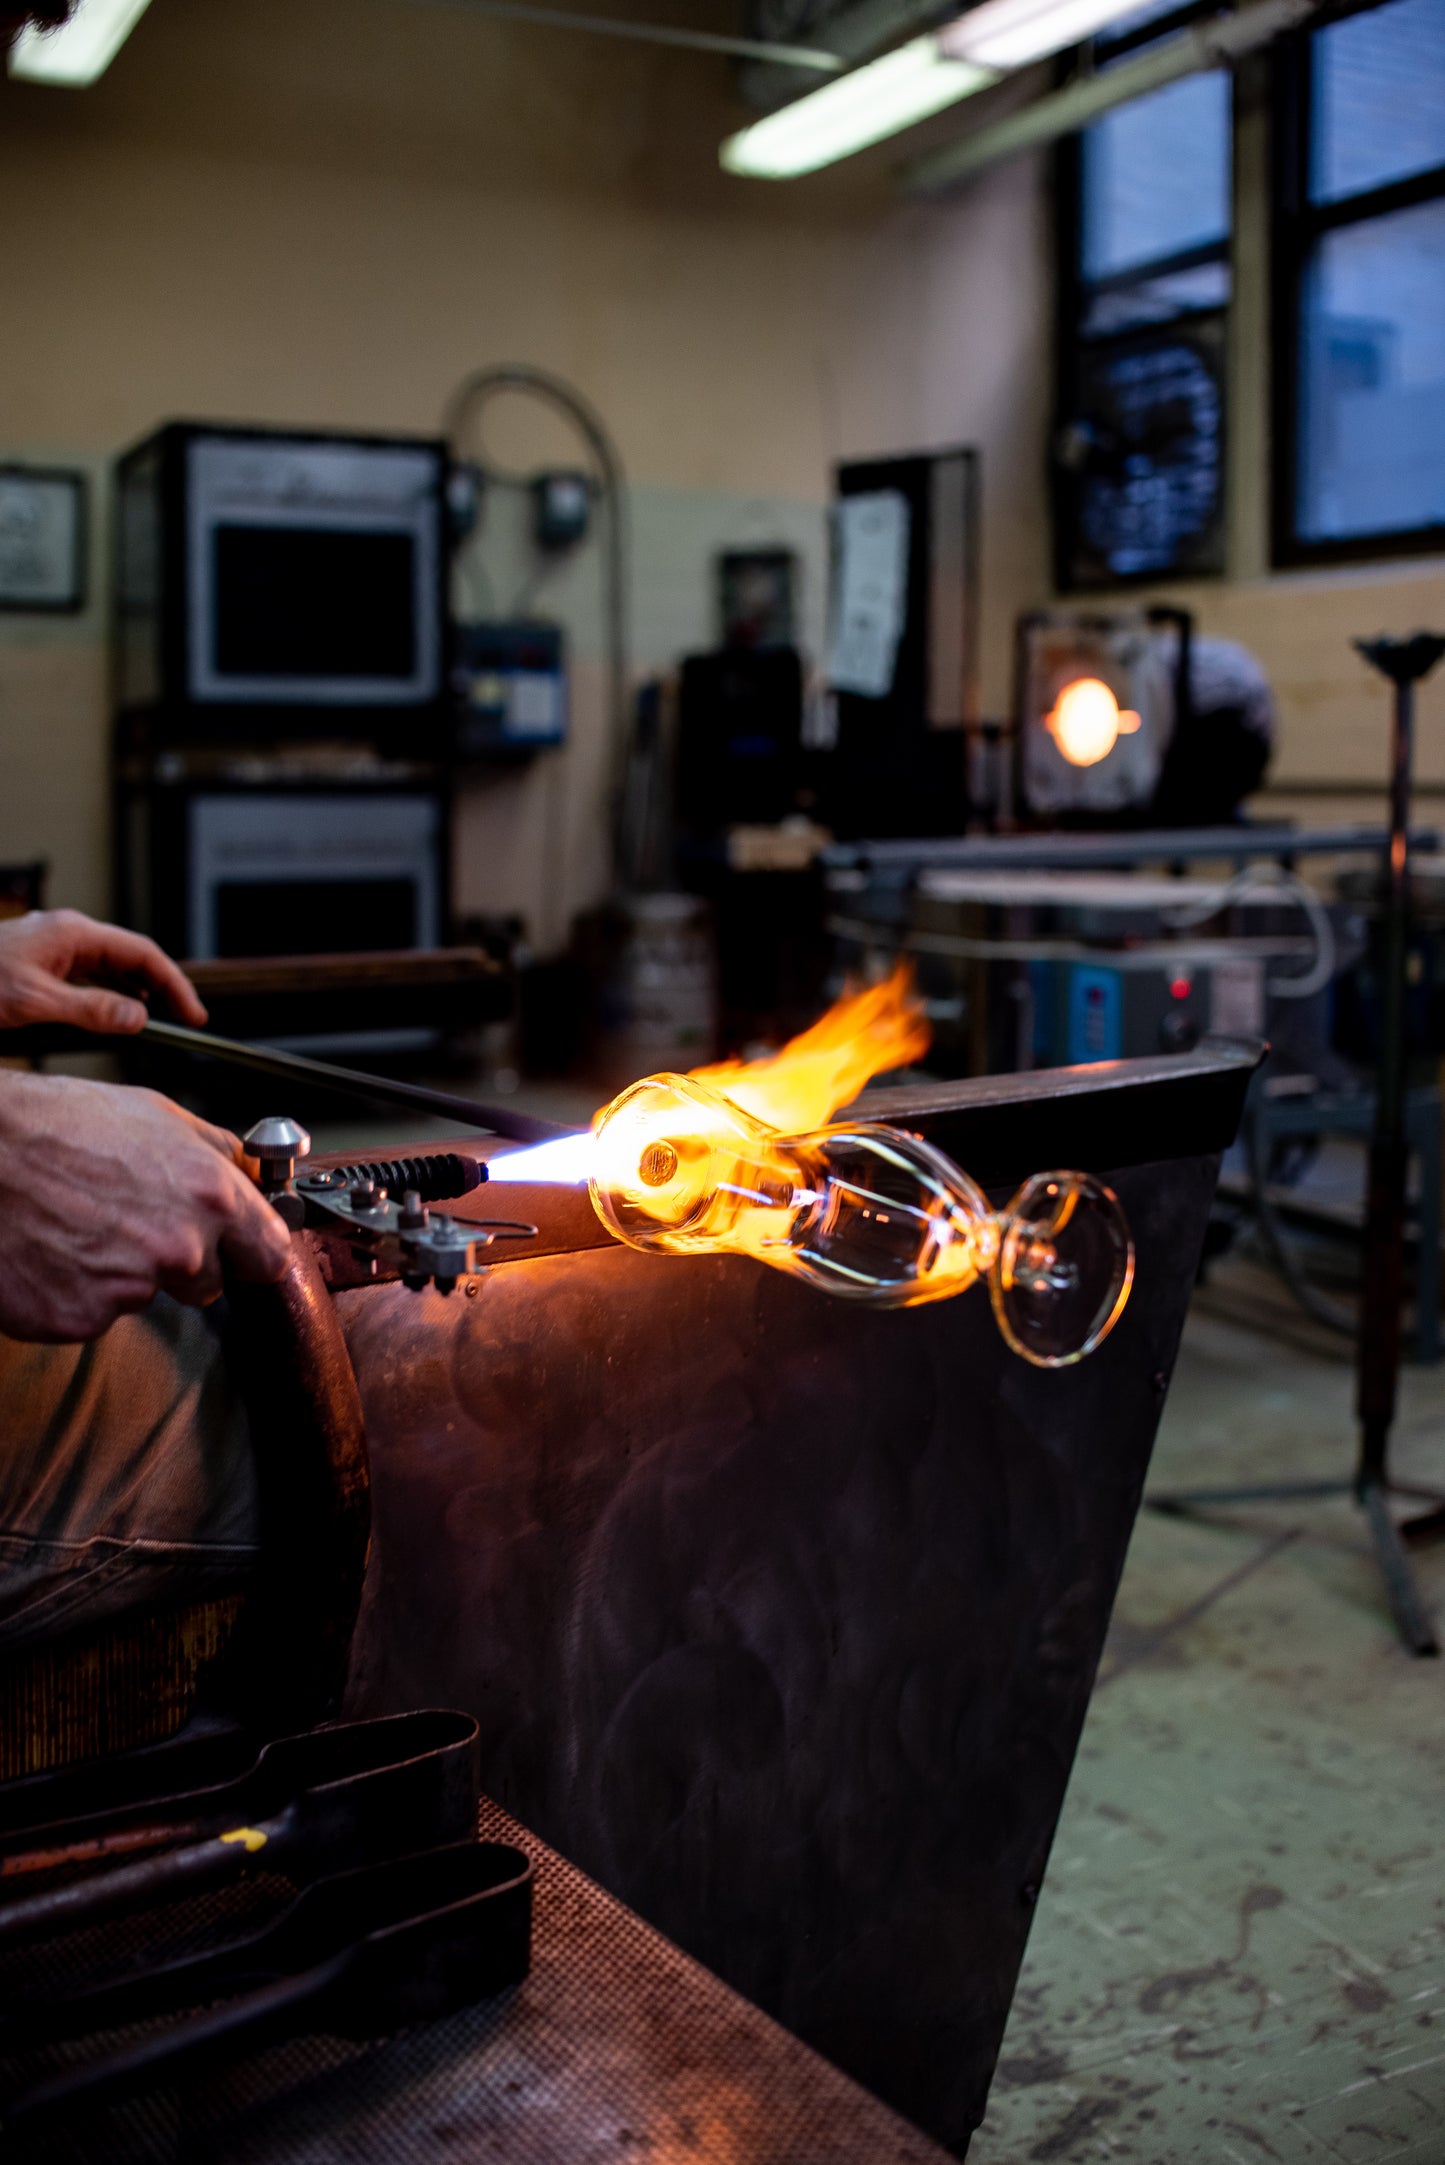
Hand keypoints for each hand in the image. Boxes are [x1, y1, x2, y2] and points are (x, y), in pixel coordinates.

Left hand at [0, 910, 206, 1034]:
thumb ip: (91, 1010)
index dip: (174, 984)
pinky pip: (89, 978)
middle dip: (161, 988)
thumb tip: (139, 1018)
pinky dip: (109, 998)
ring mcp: (54, 948)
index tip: (194, 1015)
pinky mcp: (42, 964)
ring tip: (157, 1023)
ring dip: (136, 995)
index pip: (141, 954)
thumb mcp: (34, 1003)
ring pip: (111, 969)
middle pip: (131, 959)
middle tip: (185, 1022)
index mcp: (73, 933)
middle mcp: (68, 934)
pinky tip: (114, 1017)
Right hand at [0, 1075, 291, 1341]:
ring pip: (149, 1296)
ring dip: (127, 1274)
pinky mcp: (82, 1319)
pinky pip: (98, 1314)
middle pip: (211, 1283)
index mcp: (210, 1197)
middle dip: (185, 1263)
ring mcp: (130, 1290)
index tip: (243, 1248)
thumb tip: (252, 1170)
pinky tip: (58, 1250)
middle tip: (136, 1225)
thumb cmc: (57, 1124)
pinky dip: (81, 1291)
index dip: (254, 1250)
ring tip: (85, 1226)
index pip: (271, 1254)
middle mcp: (179, 1249)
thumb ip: (217, 1152)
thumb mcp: (156, 1114)